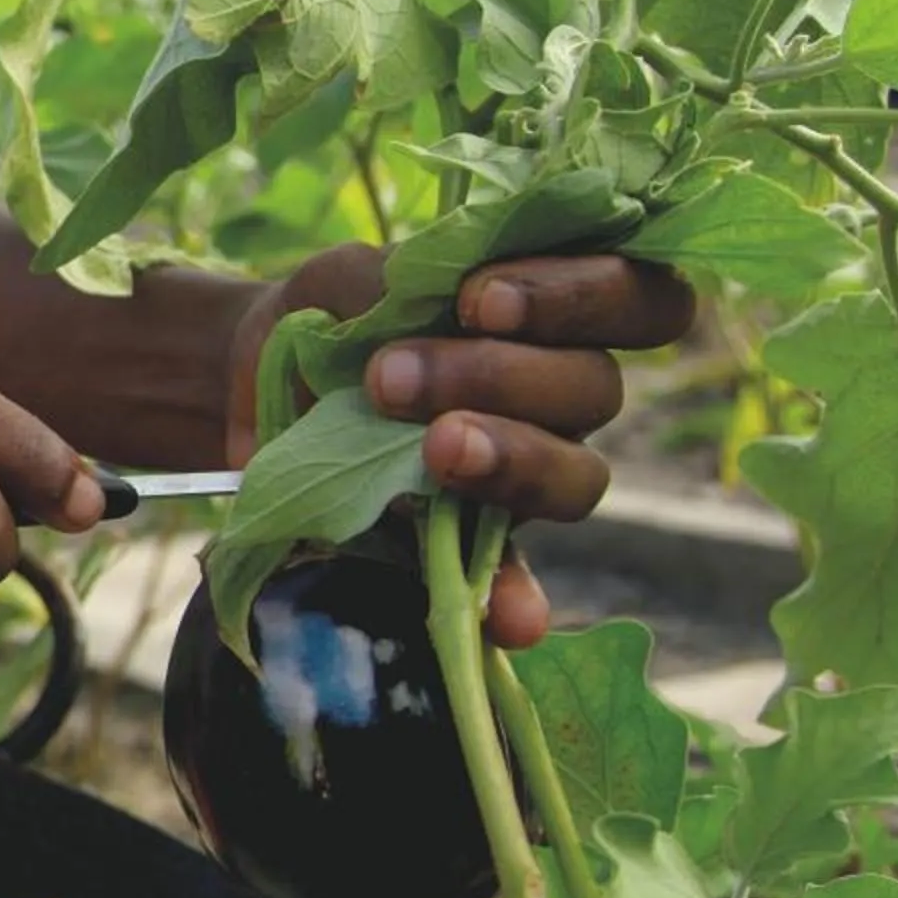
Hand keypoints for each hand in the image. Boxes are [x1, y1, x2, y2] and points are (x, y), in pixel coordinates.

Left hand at [228, 245, 697, 645]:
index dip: (584, 294)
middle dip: (498, 376)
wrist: (256, 379)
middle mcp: (562, 395)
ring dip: (509, 458)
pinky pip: (517, 581)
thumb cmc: (332, 313)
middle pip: (597, 389)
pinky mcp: (476, 545)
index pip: (641, 299)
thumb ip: (402, 282)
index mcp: (556, 314)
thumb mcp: (350, 277)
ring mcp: (528, 473)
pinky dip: (516, 599)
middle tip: (390, 377)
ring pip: (578, 476)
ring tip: (433, 447)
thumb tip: (451, 312)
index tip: (479, 297)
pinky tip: (510, 620)